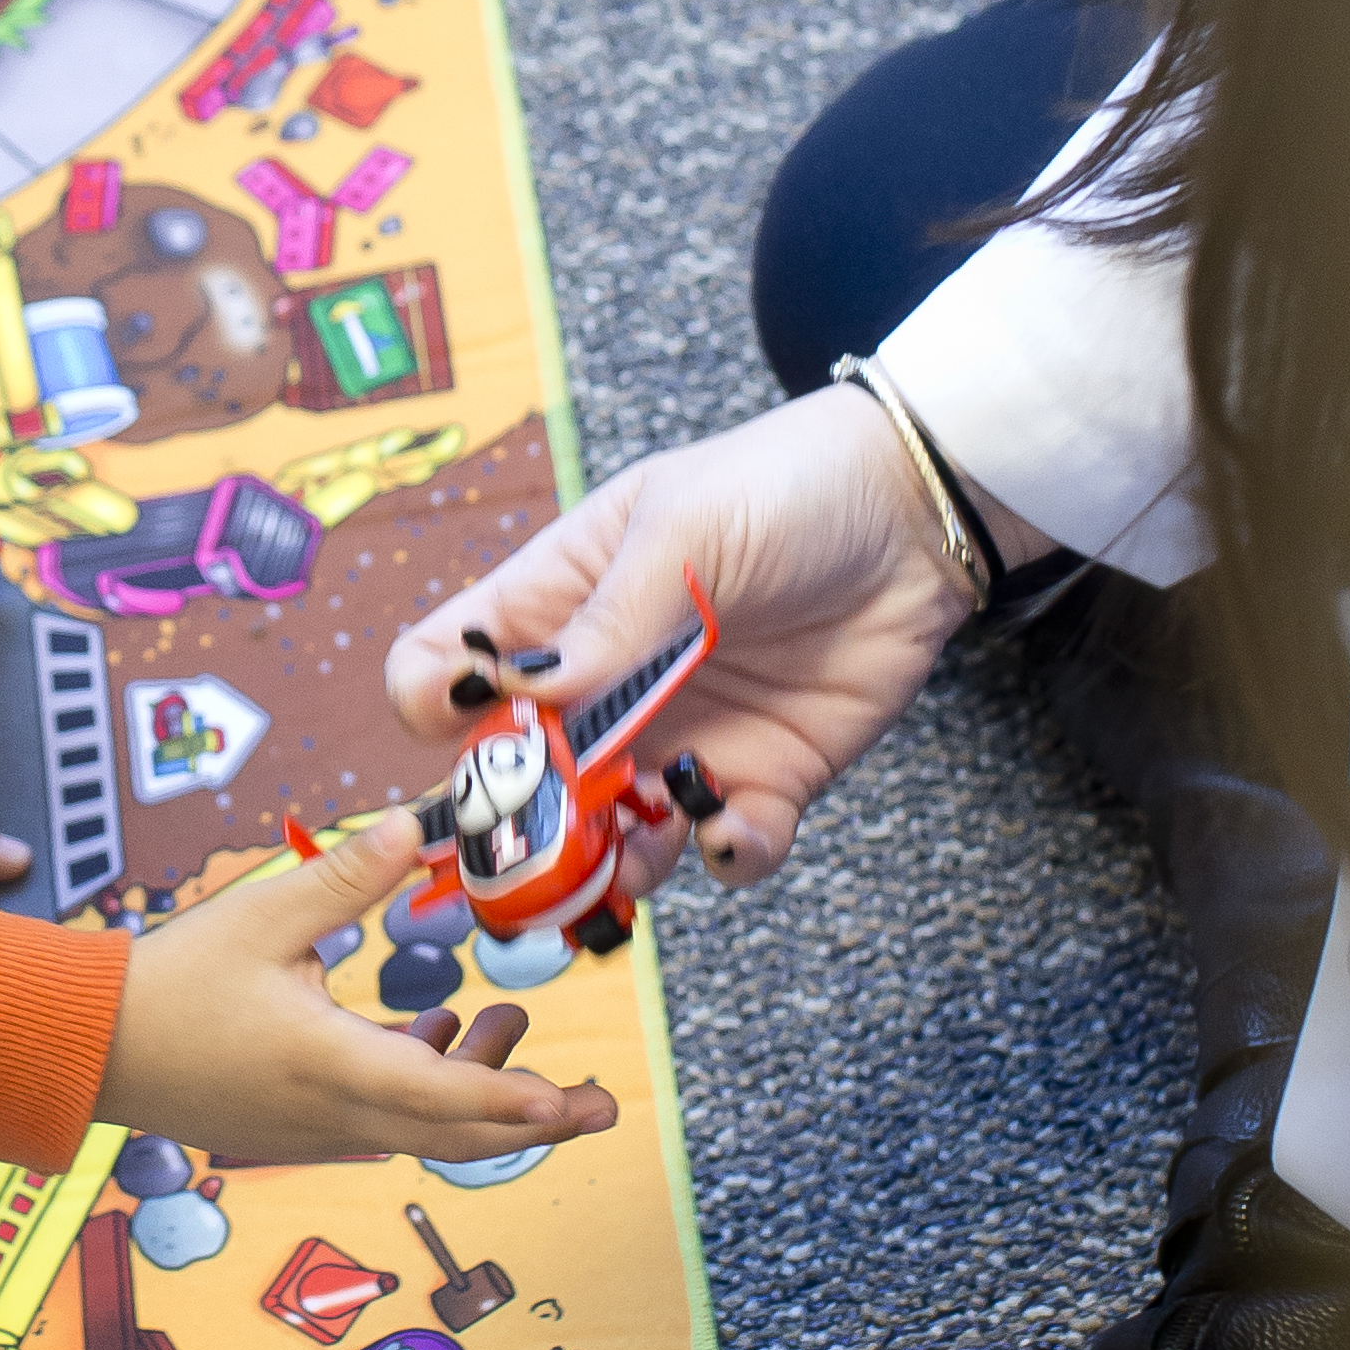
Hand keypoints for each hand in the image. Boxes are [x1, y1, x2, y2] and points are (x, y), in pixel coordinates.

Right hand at [102, 810, 618, 1169]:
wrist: (87, 1045)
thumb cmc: (169, 982)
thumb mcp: (265, 912)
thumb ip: (349, 876)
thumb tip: (419, 826)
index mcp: (330, 1064)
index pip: (451, 1100)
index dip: (525, 1102)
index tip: (582, 1100)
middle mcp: (332, 1114)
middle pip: (458, 1135)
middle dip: (536, 1117)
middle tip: (598, 1101)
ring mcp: (314, 1132)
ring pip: (423, 1130)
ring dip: (477, 1087)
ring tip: (503, 1017)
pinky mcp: (295, 1130)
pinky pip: (385, 1122)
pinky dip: (427, 1090)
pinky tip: (434, 1032)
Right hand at [384, 386, 998, 901]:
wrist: (915, 511)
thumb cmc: (781, 486)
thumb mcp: (681, 531)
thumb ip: (607, 619)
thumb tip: (519, 691)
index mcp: (554, 608)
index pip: (441, 667)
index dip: (435, 711)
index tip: (475, 736)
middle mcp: (601, 686)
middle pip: (514, 779)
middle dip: (517, 826)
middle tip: (544, 846)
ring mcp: (676, 737)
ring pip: (608, 835)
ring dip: (609, 863)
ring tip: (636, 856)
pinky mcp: (759, 776)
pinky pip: (723, 845)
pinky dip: (723, 854)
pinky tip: (736, 826)